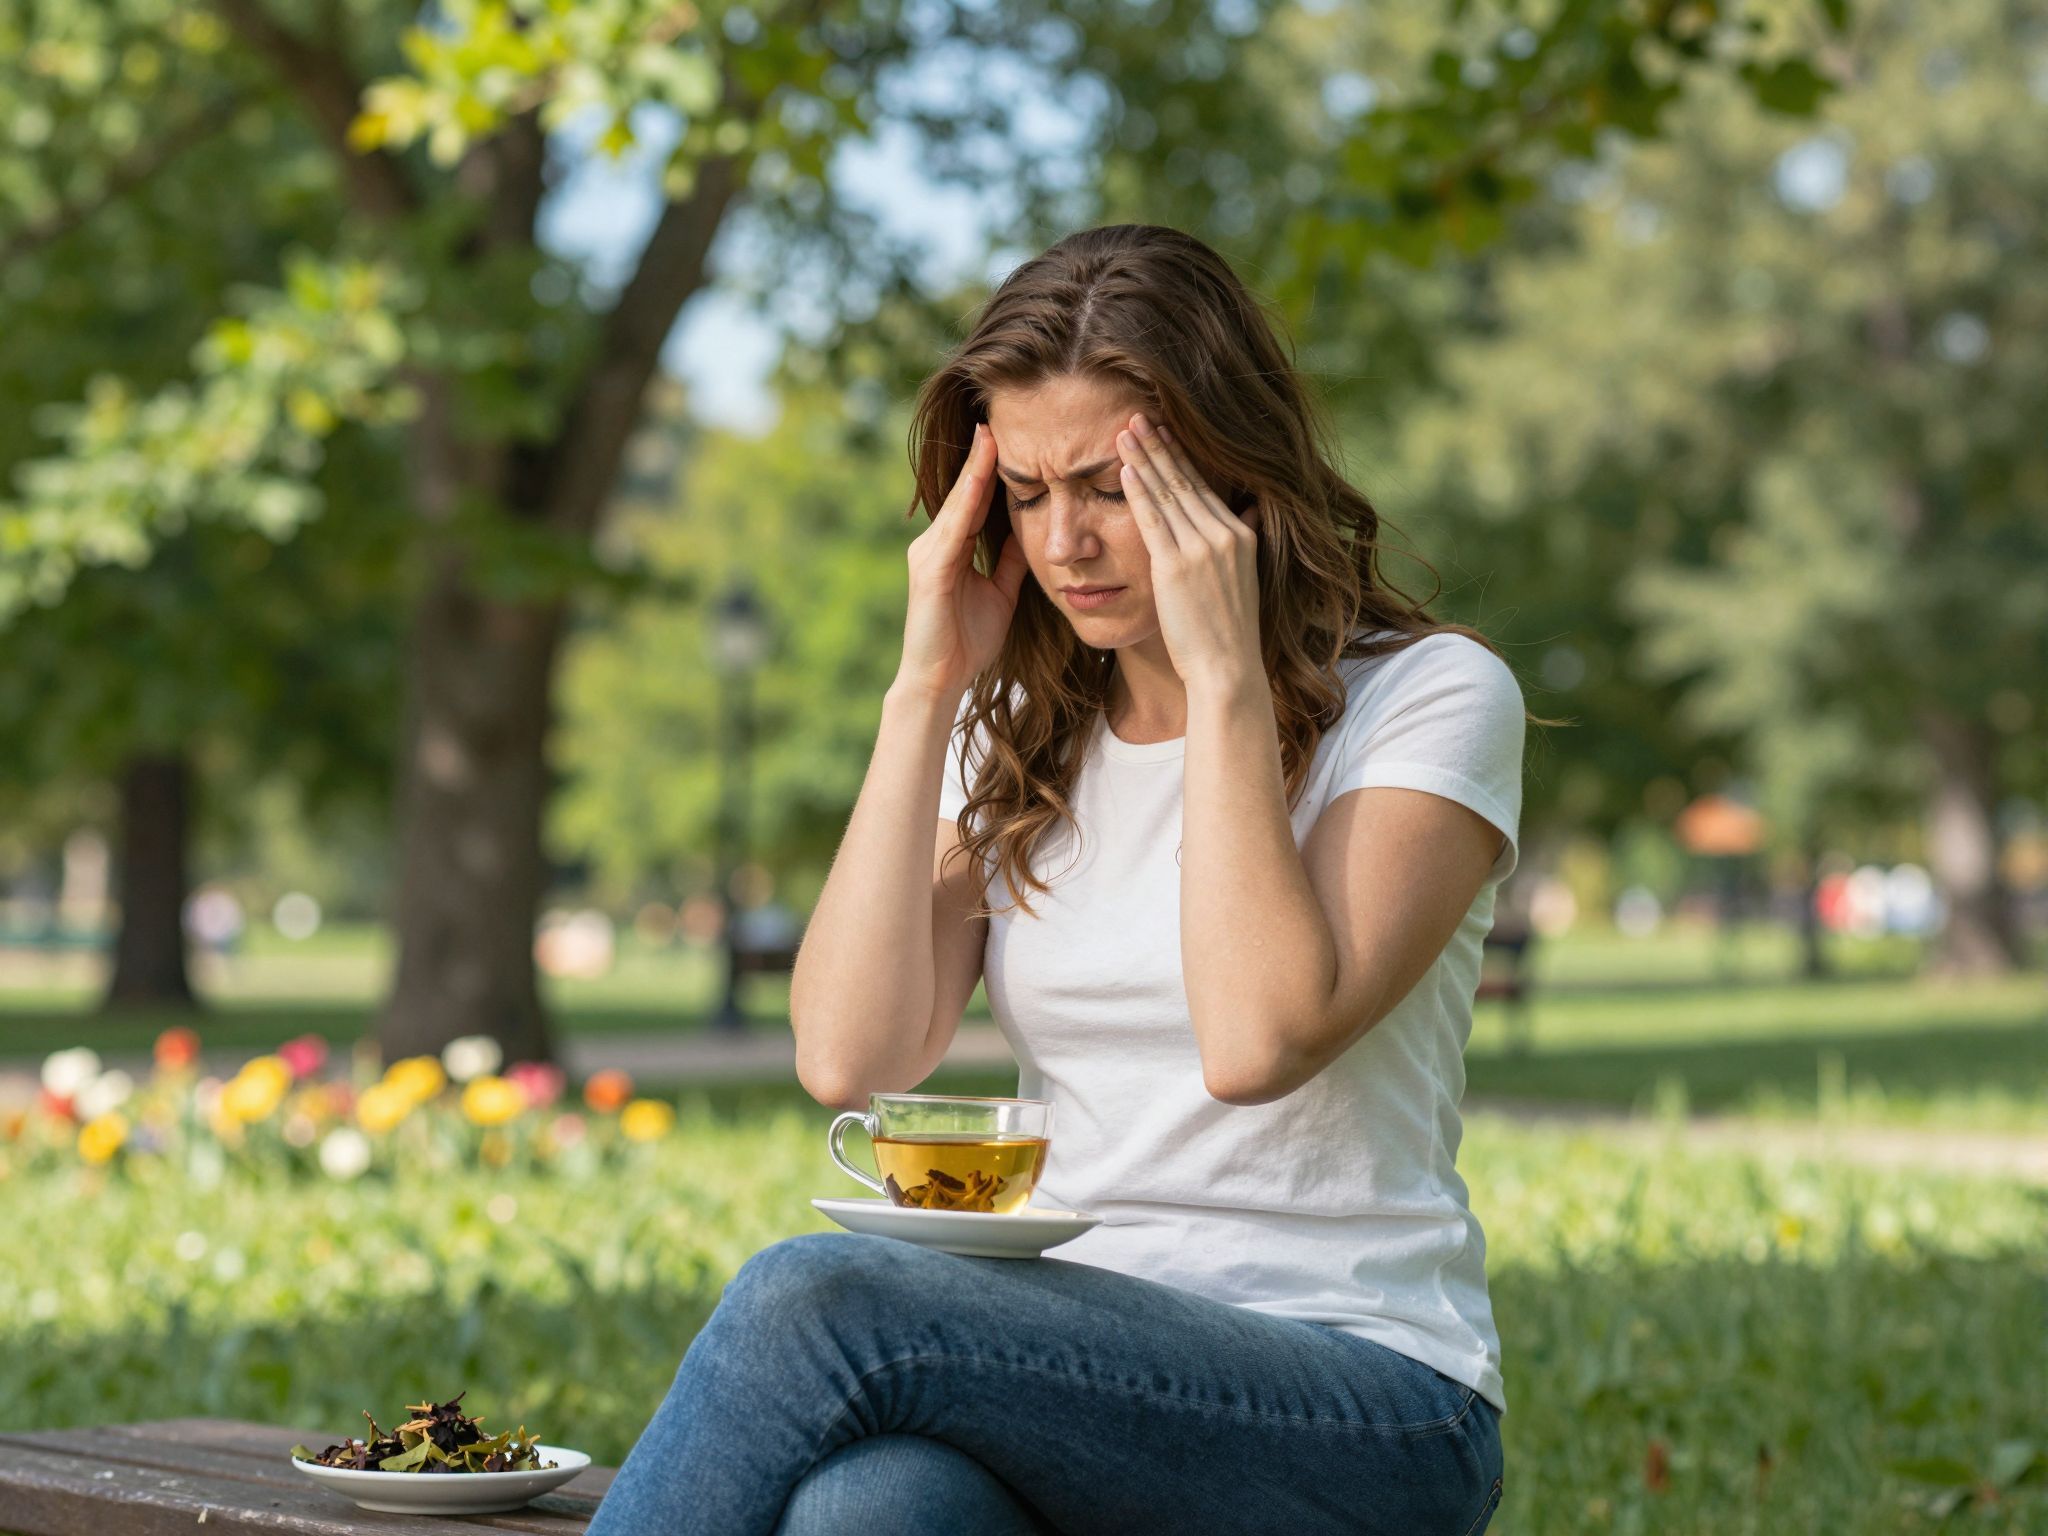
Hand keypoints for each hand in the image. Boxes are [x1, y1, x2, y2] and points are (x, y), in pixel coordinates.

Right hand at [897, 421, 1030, 700]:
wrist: (939, 681)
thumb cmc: (966, 642)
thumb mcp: (1000, 593)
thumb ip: (1009, 562)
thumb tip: (1027, 532)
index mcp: (951, 549)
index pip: (976, 500)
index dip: (992, 469)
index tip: (1013, 437)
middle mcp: (934, 544)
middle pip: (964, 492)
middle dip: (982, 456)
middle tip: (998, 416)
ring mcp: (928, 554)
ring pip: (958, 502)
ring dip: (976, 468)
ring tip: (992, 433)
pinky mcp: (931, 570)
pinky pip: (955, 527)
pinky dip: (968, 499)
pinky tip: (983, 476)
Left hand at [1116, 412, 1261, 691]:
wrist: (1228, 668)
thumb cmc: (1228, 632)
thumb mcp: (1244, 578)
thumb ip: (1243, 538)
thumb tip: (1249, 506)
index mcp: (1241, 535)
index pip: (1204, 486)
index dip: (1181, 457)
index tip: (1164, 432)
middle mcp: (1224, 534)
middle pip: (1185, 480)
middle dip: (1159, 446)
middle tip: (1138, 416)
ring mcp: (1200, 548)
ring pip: (1167, 493)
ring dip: (1143, 459)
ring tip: (1124, 432)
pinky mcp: (1175, 566)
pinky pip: (1152, 519)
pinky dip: (1138, 491)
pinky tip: (1124, 469)